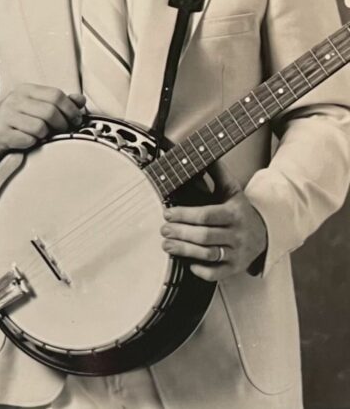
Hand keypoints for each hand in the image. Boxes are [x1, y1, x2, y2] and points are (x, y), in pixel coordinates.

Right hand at [0, 84, 84, 158]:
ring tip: (41, 136)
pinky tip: (28, 142)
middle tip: (62, 132)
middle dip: (61, 125)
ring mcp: (6, 115)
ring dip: (46, 135)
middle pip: (50, 111)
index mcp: (26, 90)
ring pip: (40, 127)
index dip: (70, 109)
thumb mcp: (34, 106)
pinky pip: (28, 140)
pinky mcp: (1, 132)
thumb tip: (80, 100)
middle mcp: (15, 99)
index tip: (75, 120)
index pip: (56, 95)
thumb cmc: (14, 120)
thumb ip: (57, 102)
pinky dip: (33, 143)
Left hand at [161, 162, 267, 280]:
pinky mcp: (234, 268)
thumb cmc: (239, 209)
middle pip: (205, 236)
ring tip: (166, 244)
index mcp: (235, 213)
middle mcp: (237, 235)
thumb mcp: (232, 190)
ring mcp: (236, 253)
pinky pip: (216, 274)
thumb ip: (217, 173)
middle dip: (180, 233)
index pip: (207, 215)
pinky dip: (200, 269)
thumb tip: (201, 154)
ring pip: (208, 254)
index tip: (167, 213)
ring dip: (184, 250)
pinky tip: (187, 262)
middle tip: (163, 229)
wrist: (265, 234)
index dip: (185, 215)